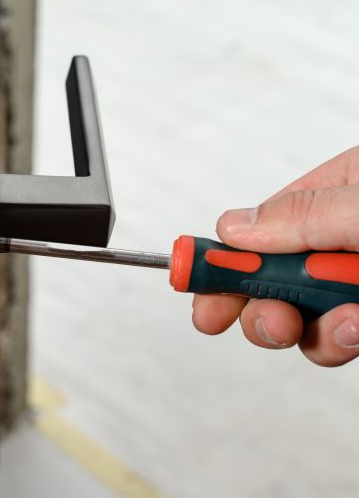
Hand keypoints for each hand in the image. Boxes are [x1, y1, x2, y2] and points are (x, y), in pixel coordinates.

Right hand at [193, 147, 358, 366]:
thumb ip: (305, 215)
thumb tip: (233, 227)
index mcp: (341, 191)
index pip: (260, 224)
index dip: (222, 255)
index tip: (190, 279)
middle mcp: (343, 236)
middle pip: (269, 275)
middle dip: (263, 303)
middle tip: (272, 320)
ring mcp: (355, 279)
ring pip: (301, 316)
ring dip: (312, 331)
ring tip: (346, 325)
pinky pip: (336, 337)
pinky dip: (341, 341)